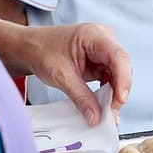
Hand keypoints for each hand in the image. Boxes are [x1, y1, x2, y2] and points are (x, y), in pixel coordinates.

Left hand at [0, 21, 130, 124]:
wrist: (29, 48)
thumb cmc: (41, 51)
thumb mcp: (60, 76)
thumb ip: (81, 97)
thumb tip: (96, 117)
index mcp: (94, 35)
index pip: (118, 57)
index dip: (123, 79)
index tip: (119, 101)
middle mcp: (104, 40)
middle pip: (122, 67)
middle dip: (119, 91)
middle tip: (112, 113)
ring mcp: (104, 51)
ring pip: (119, 75)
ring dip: (114, 94)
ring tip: (107, 113)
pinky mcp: (101, 61)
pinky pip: (111, 78)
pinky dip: (108, 92)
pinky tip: (103, 104)